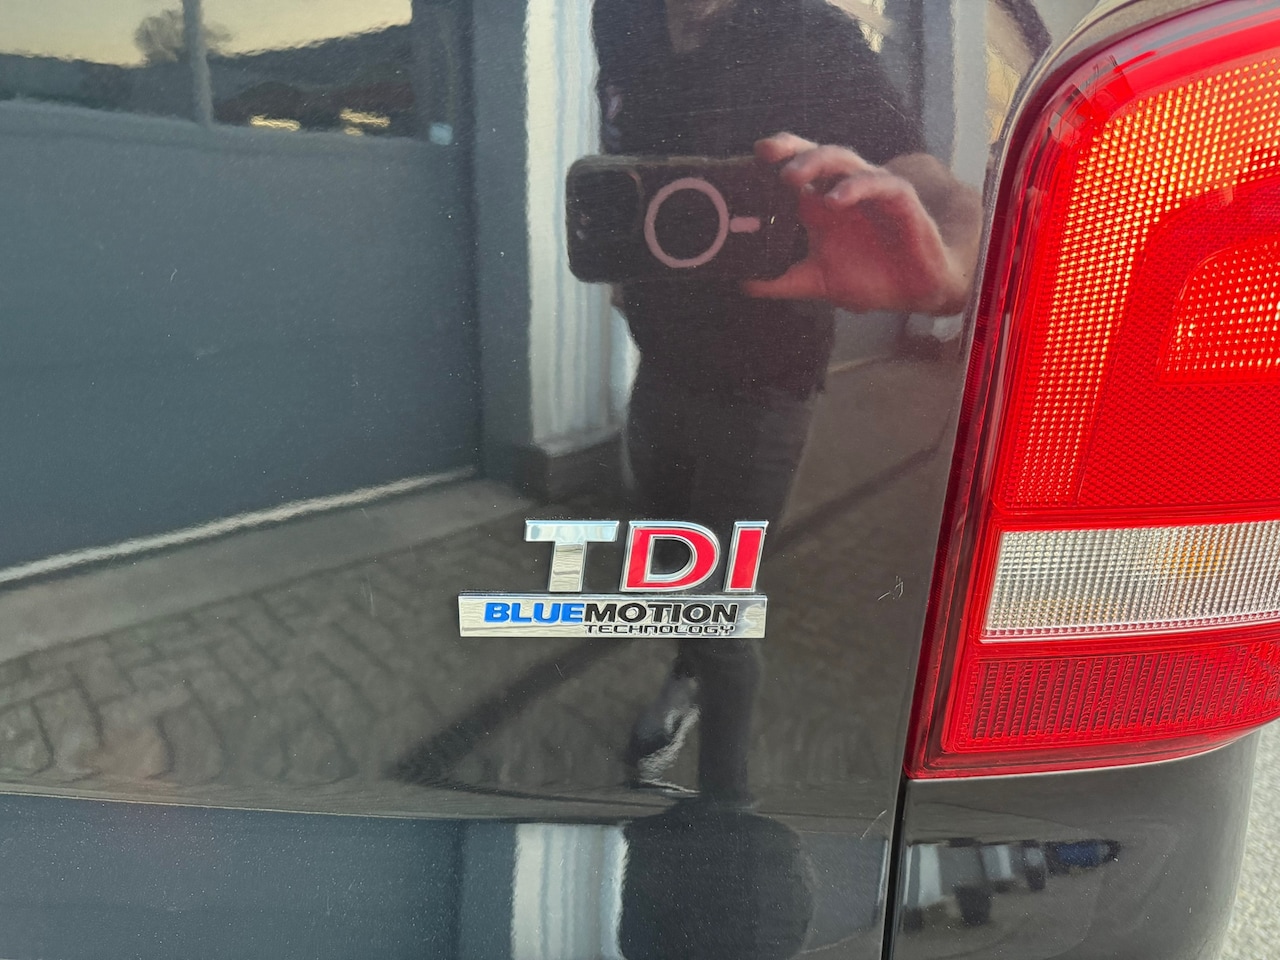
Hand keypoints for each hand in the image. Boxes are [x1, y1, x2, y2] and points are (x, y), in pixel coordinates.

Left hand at [744, 133, 980, 315]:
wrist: (915, 290)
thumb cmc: (870, 276)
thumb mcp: (818, 282)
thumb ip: (782, 280)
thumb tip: (743, 282)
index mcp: (822, 205)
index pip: (796, 170)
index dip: (775, 160)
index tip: (748, 160)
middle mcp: (844, 191)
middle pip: (816, 156)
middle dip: (791, 149)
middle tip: (764, 155)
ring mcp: (872, 191)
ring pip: (844, 161)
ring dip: (817, 163)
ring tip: (791, 176)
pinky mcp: (900, 200)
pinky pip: (879, 184)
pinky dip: (856, 187)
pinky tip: (836, 199)